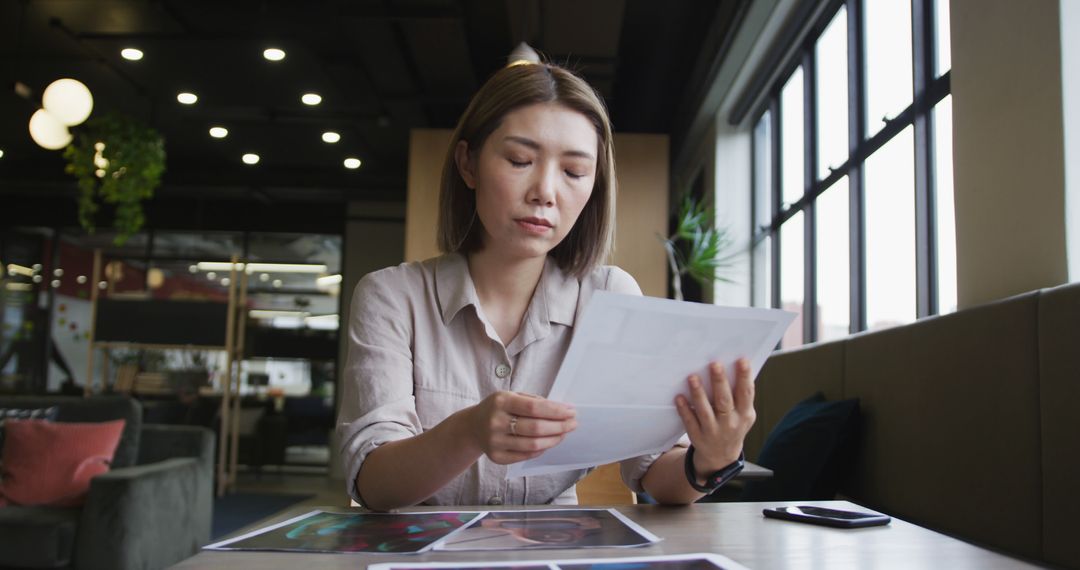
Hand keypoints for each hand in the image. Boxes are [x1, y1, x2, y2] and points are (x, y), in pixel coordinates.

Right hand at [464, 391, 576, 464]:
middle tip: (572, 424)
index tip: (571, 412)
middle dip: (559, 426)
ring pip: (533, 444)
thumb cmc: (498, 409)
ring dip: (554, 439)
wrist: (472, 427)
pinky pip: (526, 455)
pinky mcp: (496, 457)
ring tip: (563, 434)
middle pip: (535, 428)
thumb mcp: (511, 396)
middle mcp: (495, 422)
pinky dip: (541, 449)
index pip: (534, 408)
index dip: (555, 411)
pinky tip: (548, 442)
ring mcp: (495, 441)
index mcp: (500, 402)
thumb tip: (562, 410)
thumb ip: (533, 402)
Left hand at [674, 358, 755, 478]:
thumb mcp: (744, 414)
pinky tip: (679, 397)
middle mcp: (730, 423)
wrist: (722, 456)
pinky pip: (690, 422)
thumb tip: (739, 367)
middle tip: (714, 364)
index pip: (746, 394)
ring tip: (692, 377)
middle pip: (724, 401)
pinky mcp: (697, 436)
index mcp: (744, 415)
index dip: (744, 377)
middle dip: (719, 382)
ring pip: (705, 411)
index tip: (741, 360)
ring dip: (698, 394)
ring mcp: (713, 431)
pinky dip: (684, 410)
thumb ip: (742, 395)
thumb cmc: (734, 426)